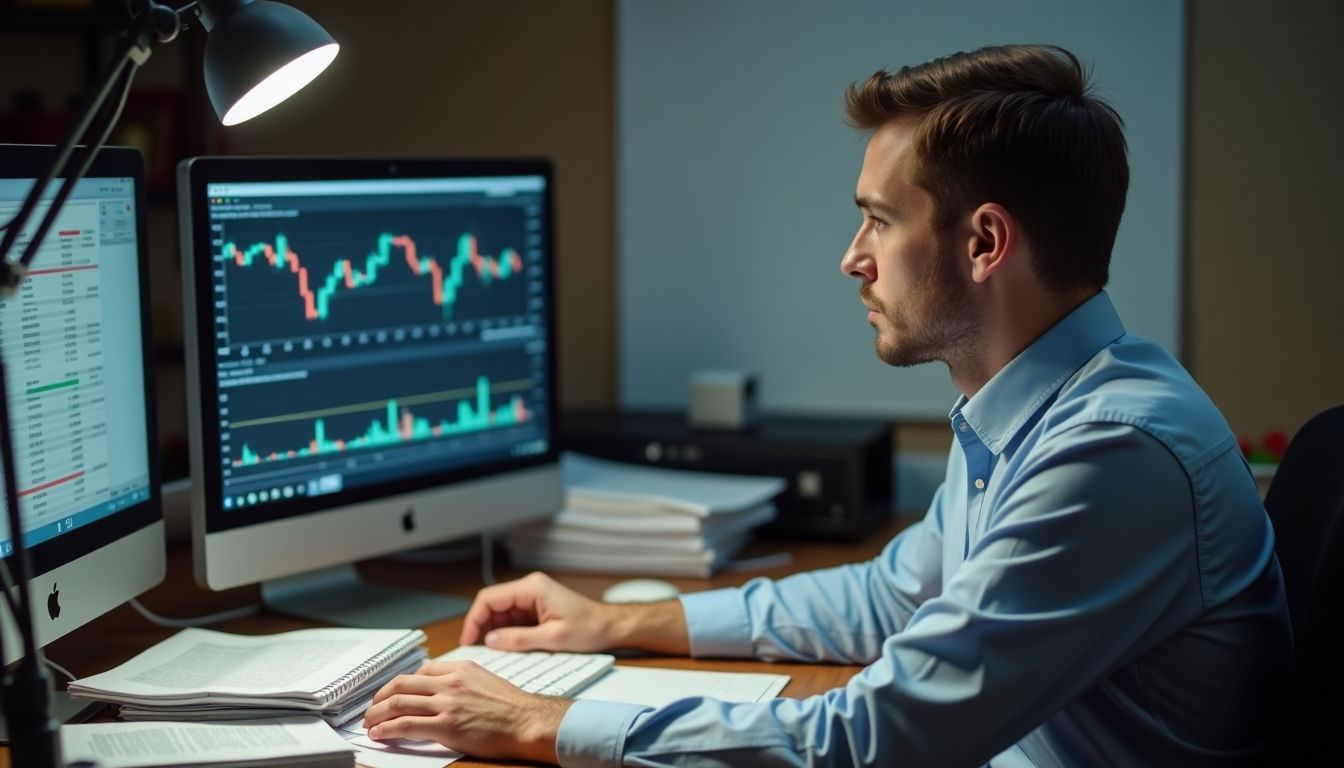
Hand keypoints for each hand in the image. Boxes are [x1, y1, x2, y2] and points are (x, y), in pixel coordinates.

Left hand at [363, 659, 571, 762]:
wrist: (528, 722)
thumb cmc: (513, 707)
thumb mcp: (486, 680)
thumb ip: (462, 681)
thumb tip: (443, 690)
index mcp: (460, 668)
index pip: (420, 671)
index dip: (400, 683)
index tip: (393, 693)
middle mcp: (450, 682)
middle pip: (402, 683)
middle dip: (381, 697)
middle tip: (372, 708)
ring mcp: (447, 703)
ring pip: (399, 702)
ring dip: (377, 713)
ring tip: (369, 722)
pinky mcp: (446, 726)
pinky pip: (405, 725)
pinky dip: (386, 729)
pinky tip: (379, 734)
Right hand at [459, 571, 614, 651]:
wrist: (610, 626)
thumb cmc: (589, 629)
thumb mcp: (553, 639)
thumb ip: (519, 639)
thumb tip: (490, 641)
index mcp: (532, 588)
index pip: (490, 598)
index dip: (474, 619)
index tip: (468, 639)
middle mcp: (530, 588)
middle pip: (492, 603)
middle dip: (480, 625)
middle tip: (474, 648)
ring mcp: (533, 596)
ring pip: (500, 611)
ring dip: (492, 629)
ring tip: (488, 651)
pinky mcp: (536, 607)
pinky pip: (512, 617)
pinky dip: (504, 631)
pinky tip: (503, 646)